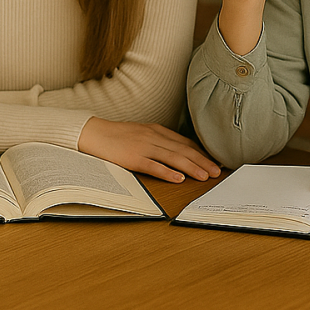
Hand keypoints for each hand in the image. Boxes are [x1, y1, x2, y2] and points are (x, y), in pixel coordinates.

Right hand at [77, 118, 221, 182]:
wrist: (92, 133)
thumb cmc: (116, 135)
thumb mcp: (142, 133)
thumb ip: (159, 141)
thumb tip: (177, 152)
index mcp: (157, 131)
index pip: (185, 142)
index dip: (201, 152)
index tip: (215, 161)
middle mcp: (153, 137)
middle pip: (183, 150)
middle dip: (202, 161)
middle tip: (217, 171)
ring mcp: (143, 147)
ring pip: (173, 158)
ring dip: (192, 167)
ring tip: (205, 176)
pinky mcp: (132, 158)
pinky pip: (153, 166)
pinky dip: (167, 172)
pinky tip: (178, 179)